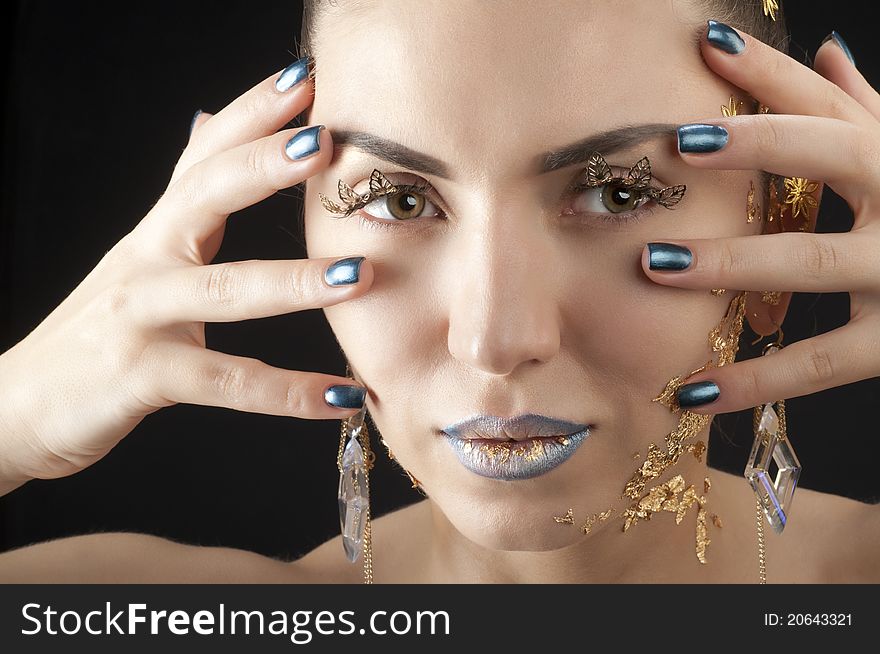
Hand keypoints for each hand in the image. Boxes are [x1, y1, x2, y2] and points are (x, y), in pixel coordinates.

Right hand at [0, 61, 370, 492]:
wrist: (21, 406)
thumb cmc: (101, 329)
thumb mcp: (142, 257)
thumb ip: (185, 201)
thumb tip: (206, 121)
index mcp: (159, 230)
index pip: (206, 155)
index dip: (251, 112)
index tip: (305, 78)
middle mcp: (147, 259)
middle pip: (204, 194)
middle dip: (263, 164)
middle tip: (325, 139)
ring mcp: (142, 315)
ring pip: (223, 290)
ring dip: (294, 281)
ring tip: (359, 275)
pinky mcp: (142, 376)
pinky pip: (228, 384)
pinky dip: (289, 393)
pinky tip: (343, 398)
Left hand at [639, 24, 879, 413]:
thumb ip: (867, 111)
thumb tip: (826, 50)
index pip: (825, 99)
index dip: (768, 70)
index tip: (705, 45)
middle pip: (828, 155)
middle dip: (755, 145)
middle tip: (676, 144)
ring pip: (810, 259)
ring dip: (729, 262)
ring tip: (654, 264)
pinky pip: (817, 364)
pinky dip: (753, 380)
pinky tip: (690, 390)